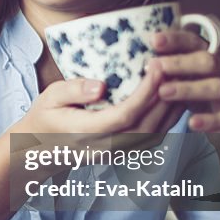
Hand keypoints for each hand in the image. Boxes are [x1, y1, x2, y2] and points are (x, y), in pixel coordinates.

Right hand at [17, 60, 185, 137]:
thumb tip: (101, 86)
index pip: (125, 115)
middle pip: (147, 125)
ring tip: (178, 79)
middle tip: (174, 66)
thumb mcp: (49, 98)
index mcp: (86, 132)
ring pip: (155, 134)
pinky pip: (153, 138)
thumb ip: (73, 90)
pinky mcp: (125, 153)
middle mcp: (106, 147)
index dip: (146, 92)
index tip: (157, 67)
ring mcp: (117, 153)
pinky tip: (171, 98)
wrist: (41, 151)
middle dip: (165, 95)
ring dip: (171, 108)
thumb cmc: (45, 119)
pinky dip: (168, 119)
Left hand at [150, 30, 219, 132]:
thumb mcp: (188, 79)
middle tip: (156, 66)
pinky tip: (192, 122)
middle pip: (209, 61)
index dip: (176, 40)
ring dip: (189, 88)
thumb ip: (170, 69)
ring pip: (218, 87)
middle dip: (181, 62)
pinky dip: (209, 120)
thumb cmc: (204, 96)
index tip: (154, 40)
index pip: (195, 43)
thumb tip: (143, 62)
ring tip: (163, 92)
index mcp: (210, 60)